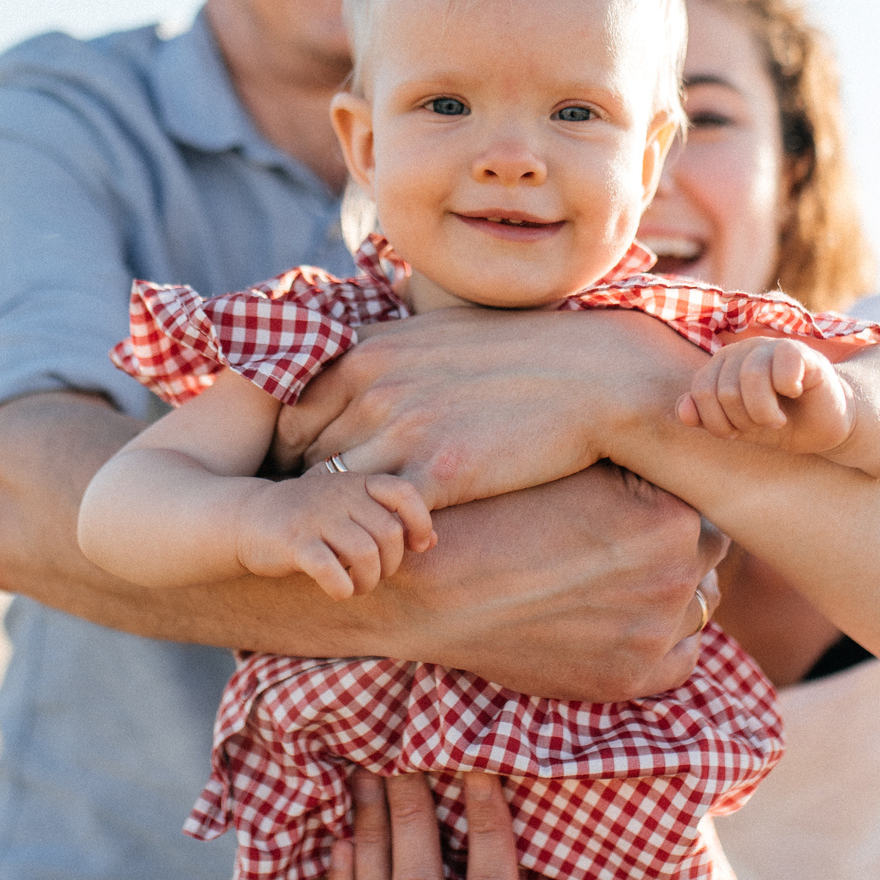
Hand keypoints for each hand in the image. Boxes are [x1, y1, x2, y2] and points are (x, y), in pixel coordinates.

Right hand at [239, 471, 436, 599]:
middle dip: (391, 564)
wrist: (246, 518)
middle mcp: (339, 494)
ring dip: (368, 581)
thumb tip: (433, 541)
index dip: (421, 522)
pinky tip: (337, 590)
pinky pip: (331, 570)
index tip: (419, 545)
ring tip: (357, 586)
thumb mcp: (348, 509)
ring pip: (365, 554)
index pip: (404, 493)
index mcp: (356, 482)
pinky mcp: (294, 542)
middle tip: (374, 575)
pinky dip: (342, 588)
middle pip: (389, 533)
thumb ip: (387, 519)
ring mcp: (316, 517)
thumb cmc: (308, 519)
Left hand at [279, 308, 702, 508]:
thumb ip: (383, 349)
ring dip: (340, 521)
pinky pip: (381, 517)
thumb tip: (346, 362)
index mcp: (366, 352)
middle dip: (304, 490)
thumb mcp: (435, 331)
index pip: (288, 414)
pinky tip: (397, 548)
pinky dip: (381, 536)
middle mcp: (372, 387)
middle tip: (316, 520)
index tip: (302, 476)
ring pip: (333, 493)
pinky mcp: (440, 473)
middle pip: (301, 456)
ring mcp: (403, 430)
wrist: (591, 374)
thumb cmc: (517, 350)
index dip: (289, 452)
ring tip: (352, 542)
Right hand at [388, 465, 726, 700]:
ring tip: (624, 575)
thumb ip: (635, 469)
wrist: (435, 585)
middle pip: (707, 552)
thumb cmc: (496, 510)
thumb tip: (674, 459)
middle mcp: (673, 579)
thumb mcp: (573, 468)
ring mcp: (653, 636)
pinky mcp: (627, 679)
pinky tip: (632, 618)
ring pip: (698, 604)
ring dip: (675, 589)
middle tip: (632, 534)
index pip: (701, 501)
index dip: (669, 496)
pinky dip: (668, 639)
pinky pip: (683, 659)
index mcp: (669, 518)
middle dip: (678, 541)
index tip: (641, 496)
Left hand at [677, 339, 852, 452]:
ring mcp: (770, 347)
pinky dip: (788, 389)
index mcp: (721, 365)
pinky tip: (796, 393)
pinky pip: (783, 365)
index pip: (700, 392)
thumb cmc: (779, 424)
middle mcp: (742, 350)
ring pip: (749, 377)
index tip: (738, 431)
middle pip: (723, 389)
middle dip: (743, 420)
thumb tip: (684, 412)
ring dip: (764, 411)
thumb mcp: (738, 427)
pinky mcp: (800, 351)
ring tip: (778, 419)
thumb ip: (706, 418)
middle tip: (764, 425)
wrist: (825, 426)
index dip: (718, 423)